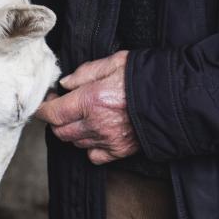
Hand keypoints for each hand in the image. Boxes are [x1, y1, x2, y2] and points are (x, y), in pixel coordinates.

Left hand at [35, 50, 137, 164]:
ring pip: (74, 143)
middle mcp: (95, 124)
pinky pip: (93, 155)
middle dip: (56, 119)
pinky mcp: (119, 151)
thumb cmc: (144, 77)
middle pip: (59, 131)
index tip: (46, 100)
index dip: (43, 107)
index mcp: (90, 100)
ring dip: (72, 131)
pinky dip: (90, 146)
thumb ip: (86, 72)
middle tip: (64, 106)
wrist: (175, 99)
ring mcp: (107, 140)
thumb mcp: (114, 62)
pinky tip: (96, 133)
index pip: (52, 113)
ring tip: (82, 116)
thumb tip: (65, 83)